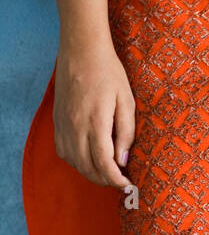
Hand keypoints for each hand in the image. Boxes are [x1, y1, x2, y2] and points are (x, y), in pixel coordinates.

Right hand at [53, 41, 135, 188]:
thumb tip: (123, 161)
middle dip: (105, 180)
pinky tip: (88, 158)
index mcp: (96, 122)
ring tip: (106, 171)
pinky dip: (76, 161)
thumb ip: (126, 133)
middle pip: (88, 168)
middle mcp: (75, 126)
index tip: (127, 185)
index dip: (116, 180)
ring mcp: (63, 124)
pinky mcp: (57, 120)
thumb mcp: (127, 100)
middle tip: (119, 181)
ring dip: (90, 173)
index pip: (104, 163)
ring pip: (74, 162)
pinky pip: (63, 151)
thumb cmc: (108, 72)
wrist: (81, 49)